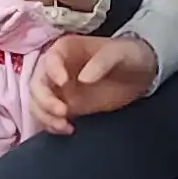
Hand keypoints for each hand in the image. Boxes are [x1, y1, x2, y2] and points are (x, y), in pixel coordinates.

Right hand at [26, 32, 156, 132]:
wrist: (140, 73)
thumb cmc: (128, 55)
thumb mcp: (119, 53)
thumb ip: (102, 62)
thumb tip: (83, 79)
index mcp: (66, 49)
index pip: (49, 59)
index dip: (52, 71)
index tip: (63, 83)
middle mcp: (56, 68)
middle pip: (36, 84)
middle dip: (44, 100)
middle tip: (63, 111)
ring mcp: (59, 89)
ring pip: (37, 102)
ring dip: (44, 116)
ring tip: (64, 125)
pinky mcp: (67, 106)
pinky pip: (48, 117)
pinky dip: (51, 125)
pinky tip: (68, 129)